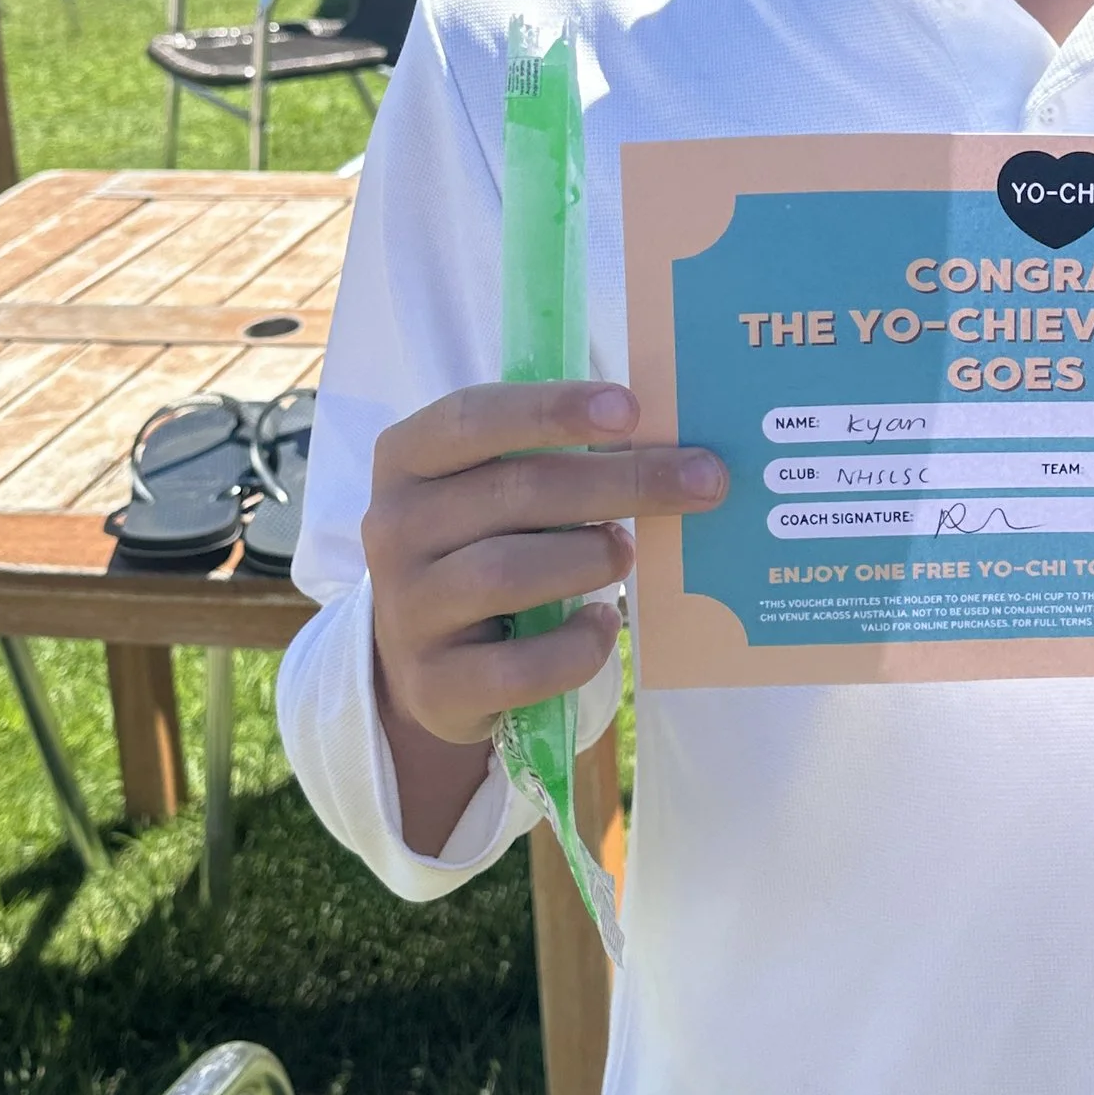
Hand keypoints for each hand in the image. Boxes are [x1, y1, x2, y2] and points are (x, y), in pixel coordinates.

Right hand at [362, 380, 724, 853]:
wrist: (427, 667)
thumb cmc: (481, 550)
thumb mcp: (492, 494)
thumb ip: (551, 460)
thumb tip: (673, 447)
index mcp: (406, 460)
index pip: (472, 418)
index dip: (552, 410)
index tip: (631, 410)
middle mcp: (391, 528)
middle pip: (515, 492)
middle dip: (621, 482)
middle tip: (702, 481)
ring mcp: (406, 610)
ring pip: (508, 572)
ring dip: (589, 558)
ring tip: (626, 554)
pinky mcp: (434, 685)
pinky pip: (519, 666)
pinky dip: (576, 646)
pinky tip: (602, 626)